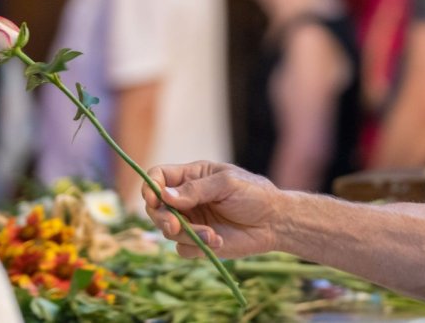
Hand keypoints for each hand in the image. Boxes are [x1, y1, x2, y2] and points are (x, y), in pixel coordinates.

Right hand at [142, 161, 281, 258]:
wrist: (275, 222)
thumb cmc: (254, 194)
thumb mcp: (227, 184)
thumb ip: (196, 189)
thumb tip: (165, 195)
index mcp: (191, 176)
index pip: (159, 177)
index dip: (150, 187)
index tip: (153, 199)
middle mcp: (186, 199)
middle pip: (156, 207)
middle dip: (161, 217)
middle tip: (174, 226)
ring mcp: (191, 221)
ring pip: (168, 230)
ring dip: (187, 234)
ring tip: (212, 235)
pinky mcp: (198, 242)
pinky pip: (182, 248)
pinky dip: (197, 246)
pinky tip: (218, 241)